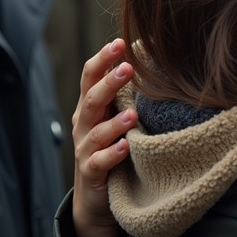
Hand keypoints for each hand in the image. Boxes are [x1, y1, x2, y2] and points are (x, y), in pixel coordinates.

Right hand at [71, 39, 137, 236]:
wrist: (96, 195)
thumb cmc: (111, 145)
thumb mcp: (115, 116)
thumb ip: (126, 93)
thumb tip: (152, 58)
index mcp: (90, 106)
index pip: (91, 76)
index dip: (103, 59)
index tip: (120, 42)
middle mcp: (84, 124)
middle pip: (92, 99)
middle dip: (109, 82)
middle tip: (128, 68)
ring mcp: (85, 149)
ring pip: (96, 132)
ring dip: (115, 122)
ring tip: (133, 113)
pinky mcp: (91, 172)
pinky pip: (99, 162)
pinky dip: (111, 154)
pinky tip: (125, 147)